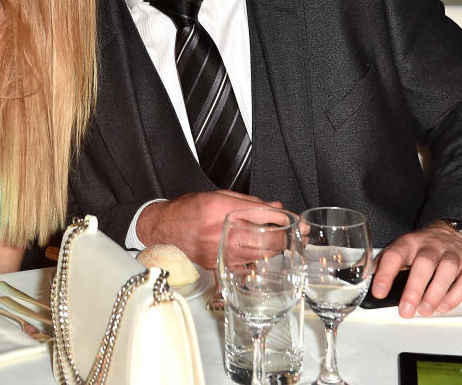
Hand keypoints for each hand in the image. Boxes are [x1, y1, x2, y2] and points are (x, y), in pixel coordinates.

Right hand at [136, 191, 283, 266]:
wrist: (163, 228)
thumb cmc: (188, 210)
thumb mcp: (218, 196)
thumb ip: (248, 203)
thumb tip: (275, 208)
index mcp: (221, 208)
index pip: (262, 214)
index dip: (284, 218)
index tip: (297, 221)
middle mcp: (221, 230)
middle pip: (264, 238)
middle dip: (284, 237)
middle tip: (296, 235)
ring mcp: (219, 250)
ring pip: (258, 254)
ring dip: (274, 250)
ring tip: (283, 244)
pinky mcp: (217, 263)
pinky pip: (245, 265)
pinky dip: (258, 261)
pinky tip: (264, 256)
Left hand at [370, 221, 461, 317]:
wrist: (458, 233)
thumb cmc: (425, 247)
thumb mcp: (404, 249)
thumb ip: (387, 264)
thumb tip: (367, 280)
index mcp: (409, 243)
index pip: (395, 255)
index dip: (386, 274)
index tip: (379, 293)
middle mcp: (431, 246)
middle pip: (423, 264)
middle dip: (414, 289)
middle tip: (406, 310)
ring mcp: (453, 255)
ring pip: (446, 270)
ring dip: (434, 294)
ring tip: (424, 310)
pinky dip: (454, 296)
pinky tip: (443, 306)